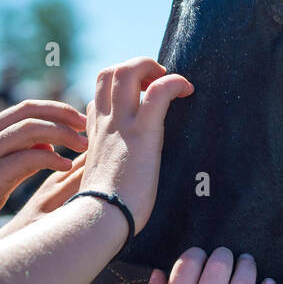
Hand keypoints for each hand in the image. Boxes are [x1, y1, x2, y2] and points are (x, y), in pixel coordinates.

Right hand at [0, 100, 87, 252]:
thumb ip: (20, 153)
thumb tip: (49, 145)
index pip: (27, 107)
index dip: (57, 109)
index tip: (80, 119)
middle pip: (31, 112)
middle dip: (64, 116)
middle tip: (88, 130)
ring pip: (30, 130)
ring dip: (62, 136)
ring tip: (83, 148)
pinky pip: (26, 159)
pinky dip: (50, 158)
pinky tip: (64, 166)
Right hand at [79, 57, 192, 233]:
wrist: (101, 218)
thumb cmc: (104, 212)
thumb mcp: (100, 184)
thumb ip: (108, 173)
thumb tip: (117, 184)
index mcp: (95, 136)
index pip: (98, 100)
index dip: (117, 95)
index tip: (138, 102)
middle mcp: (105, 124)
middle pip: (109, 74)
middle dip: (134, 68)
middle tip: (156, 82)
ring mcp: (121, 124)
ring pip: (126, 71)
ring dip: (150, 66)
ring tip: (170, 79)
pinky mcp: (143, 132)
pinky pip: (159, 91)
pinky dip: (175, 82)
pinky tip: (187, 89)